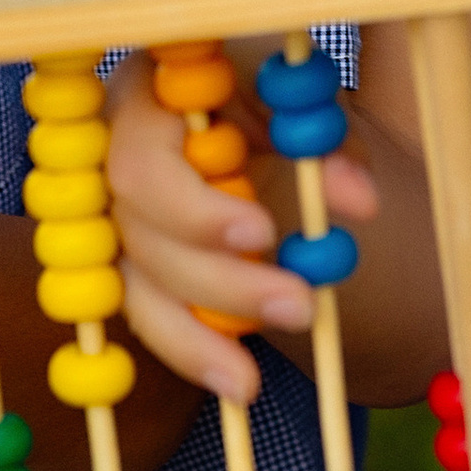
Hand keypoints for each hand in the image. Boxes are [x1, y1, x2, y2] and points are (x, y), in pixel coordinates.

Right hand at [106, 56, 380, 402]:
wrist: (275, 124)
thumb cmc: (285, 96)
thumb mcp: (310, 104)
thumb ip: (330, 140)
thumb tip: (358, 200)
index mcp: (152, 88)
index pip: (146, 155)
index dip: (196, 206)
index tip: (263, 237)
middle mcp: (114, 144)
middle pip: (140, 229)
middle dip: (217, 278)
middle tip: (299, 305)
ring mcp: (112, 207)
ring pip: (138, 281)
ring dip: (200, 332)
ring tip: (255, 380)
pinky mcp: (124, 261)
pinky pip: (146, 314)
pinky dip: (191, 351)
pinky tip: (235, 382)